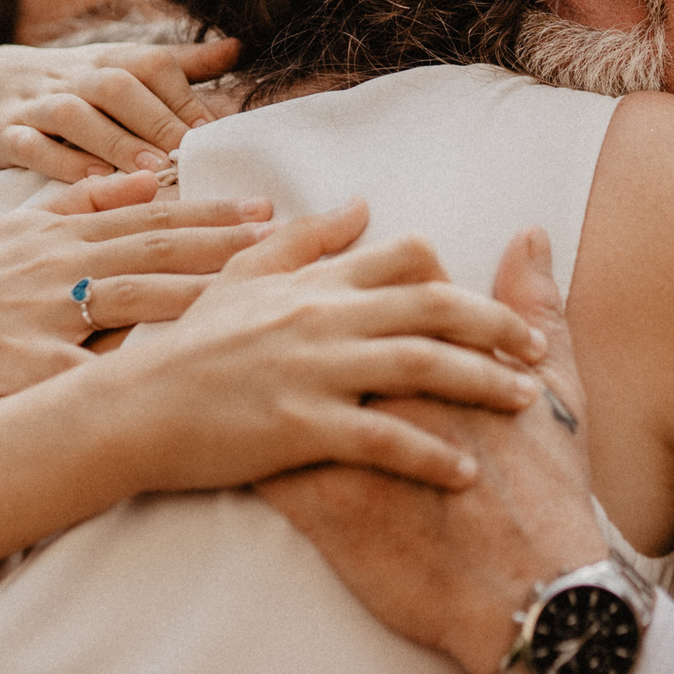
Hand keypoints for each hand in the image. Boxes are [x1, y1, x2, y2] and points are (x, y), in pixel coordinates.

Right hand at [0, 39, 241, 221]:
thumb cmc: (77, 85)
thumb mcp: (124, 66)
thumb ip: (181, 65)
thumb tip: (239, 47)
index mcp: (110, 60)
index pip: (151, 65)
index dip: (182, 95)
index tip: (212, 131)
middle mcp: (75, 77)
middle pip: (116, 86)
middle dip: (153, 118)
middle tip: (185, 154)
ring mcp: (36, 103)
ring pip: (73, 114)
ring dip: (111, 140)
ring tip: (148, 170)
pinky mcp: (4, 132)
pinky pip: (29, 143)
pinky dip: (58, 160)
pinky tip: (91, 181)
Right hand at [0, 168, 274, 446]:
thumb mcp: (15, 230)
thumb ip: (81, 199)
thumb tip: (146, 176)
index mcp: (60, 237)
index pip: (148, 219)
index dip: (209, 214)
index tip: (264, 209)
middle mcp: (56, 268)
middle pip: (152, 251)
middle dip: (221, 243)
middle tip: (282, 239)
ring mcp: (41, 315)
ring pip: (131, 301)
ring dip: (196, 297)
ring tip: (253, 298)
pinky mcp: (24, 366)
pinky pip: (86, 374)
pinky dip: (128, 376)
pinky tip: (180, 381)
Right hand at [112, 203, 553, 494]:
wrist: (134, 410)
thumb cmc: (191, 346)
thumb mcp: (242, 275)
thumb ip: (306, 238)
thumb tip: (363, 203)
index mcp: (315, 282)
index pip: (408, 257)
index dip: (460, 277)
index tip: (499, 305)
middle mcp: (323, 317)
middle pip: (434, 307)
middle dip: (499, 325)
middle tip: (540, 351)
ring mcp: (313, 371)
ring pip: (422, 365)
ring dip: (484, 382)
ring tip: (525, 402)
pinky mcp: (299, 427)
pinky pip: (381, 438)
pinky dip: (429, 453)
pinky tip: (465, 470)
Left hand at [258, 228, 605, 673]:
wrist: (526, 587)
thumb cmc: (546, 492)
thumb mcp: (557, 387)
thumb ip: (539, 305)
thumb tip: (528, 235)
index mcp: (422, 354)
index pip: (374, 299)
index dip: (364, 295)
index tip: (360, 303)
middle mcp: (372, 388)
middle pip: (314, 340)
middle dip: (295, 333)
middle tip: (289, 337)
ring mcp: (339, 446)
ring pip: (279, 400)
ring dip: (264, 392)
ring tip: (249, 387)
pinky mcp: (318, 507)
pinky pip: (267, 476)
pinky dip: (253, 465)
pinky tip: (241, 463)